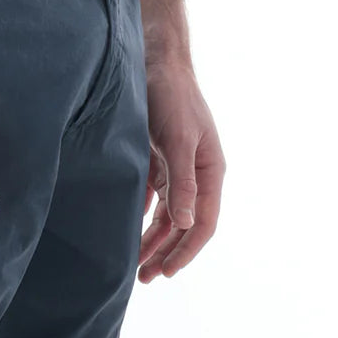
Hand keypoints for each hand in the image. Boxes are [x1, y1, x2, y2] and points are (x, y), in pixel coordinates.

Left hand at [137, 56, 224, 281]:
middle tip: (145, 278)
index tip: (167, 273)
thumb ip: (182, 181)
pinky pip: (151, 193)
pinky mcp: (156, 155)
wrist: (153, 59)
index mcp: (210, 170)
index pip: (203, 222)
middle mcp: (196, 172)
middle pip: (183, 223)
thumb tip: (185, 224)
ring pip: (166, 213)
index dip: (187, 251)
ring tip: (135, 262)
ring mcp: (176, 164)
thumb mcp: (178, 138)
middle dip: (167, 252)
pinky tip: (126, 226)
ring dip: (152, 237)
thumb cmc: (172, 95)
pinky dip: (141, 212)